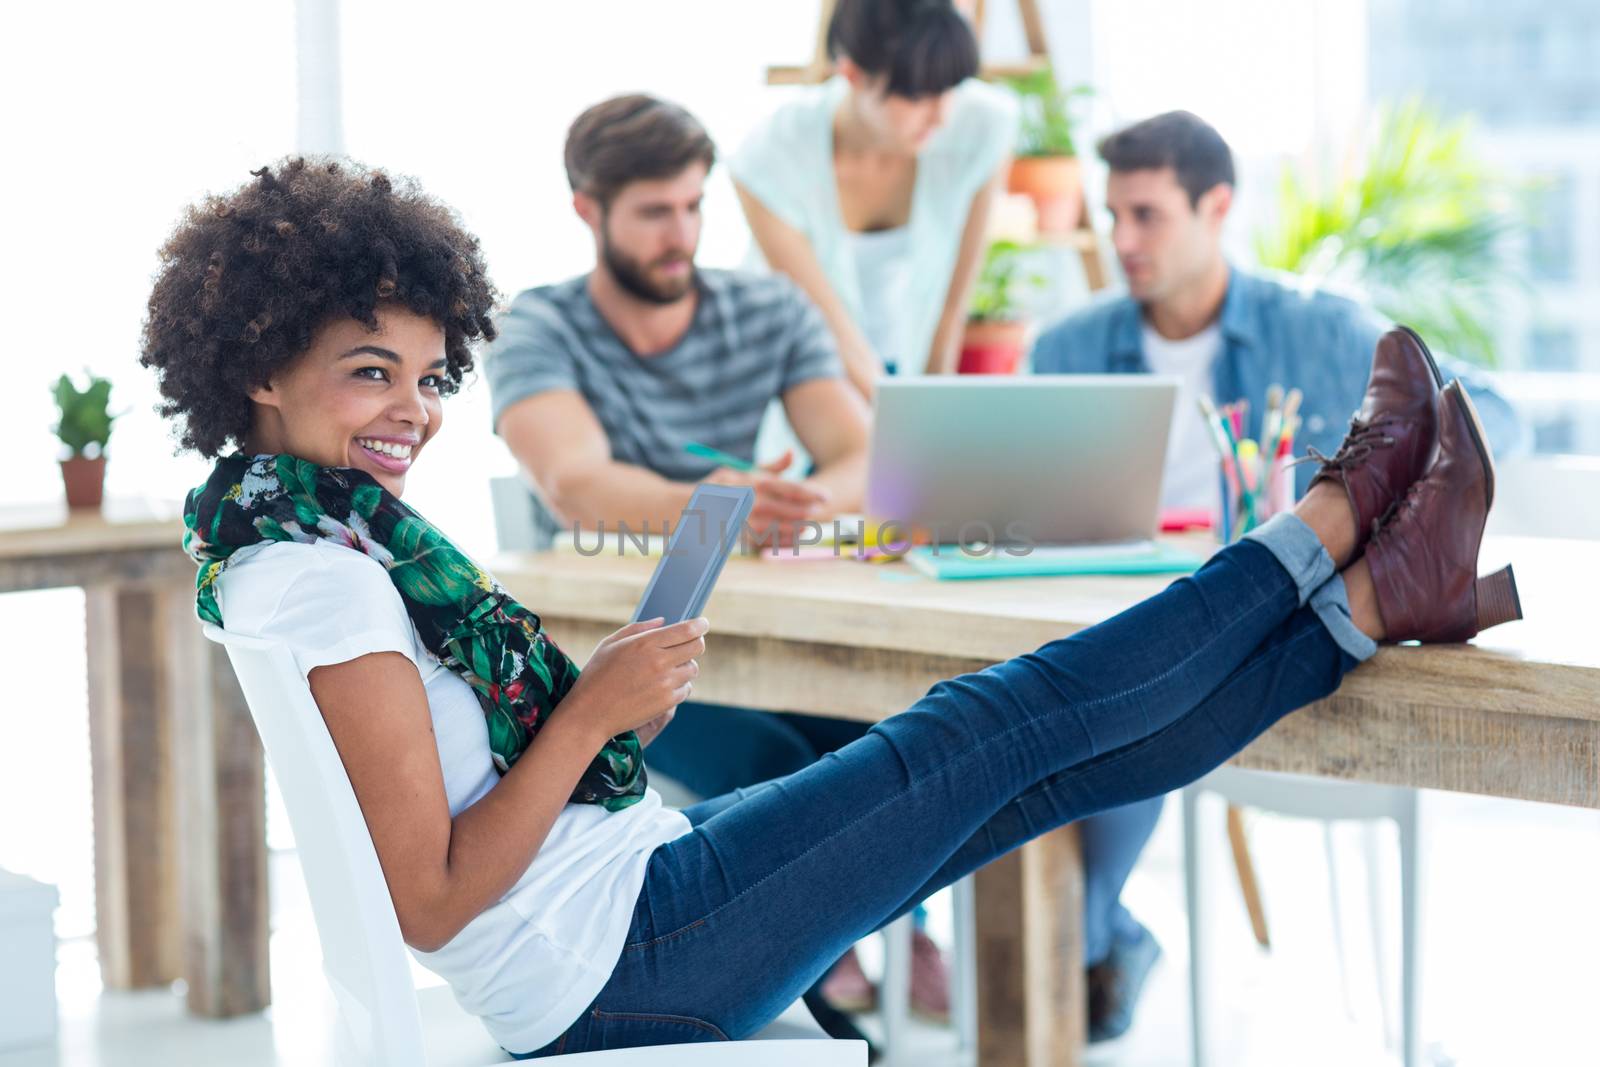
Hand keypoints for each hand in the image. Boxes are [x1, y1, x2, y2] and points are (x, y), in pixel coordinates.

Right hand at [560, 617, 706, 744]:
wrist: (590, 714)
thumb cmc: (596, 676)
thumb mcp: (610, 644)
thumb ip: (638, 628)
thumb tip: (663, 621)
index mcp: (645, 644)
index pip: (687, 630)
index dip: (700, 625)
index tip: (703, 623)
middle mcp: (659, 662)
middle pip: (697, 647)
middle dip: (696, 642)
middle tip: (689, 643)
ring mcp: (665, 684)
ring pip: (693, 668)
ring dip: (685, 665)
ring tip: (667, 667)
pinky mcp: (667, 702)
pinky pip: (686, 689)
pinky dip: (680, 685)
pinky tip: (663, 685)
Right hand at [706, 451, 830, 547]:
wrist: (691, 509)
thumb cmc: (719, 487)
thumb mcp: (742, 471)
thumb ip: (771, 466)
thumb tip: (792, 452)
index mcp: (755, 483)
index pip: (791, 488)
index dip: (812, 493)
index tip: (827, 496)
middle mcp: (754, 502)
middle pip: (792, 509)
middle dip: (809, 511)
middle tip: (820, 511)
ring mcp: (749, 522)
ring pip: (784, 528)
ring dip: (800, 527)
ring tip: (809, 525)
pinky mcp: (744, 538)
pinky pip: (771, 542)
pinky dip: (785, 540)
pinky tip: (793, 538)